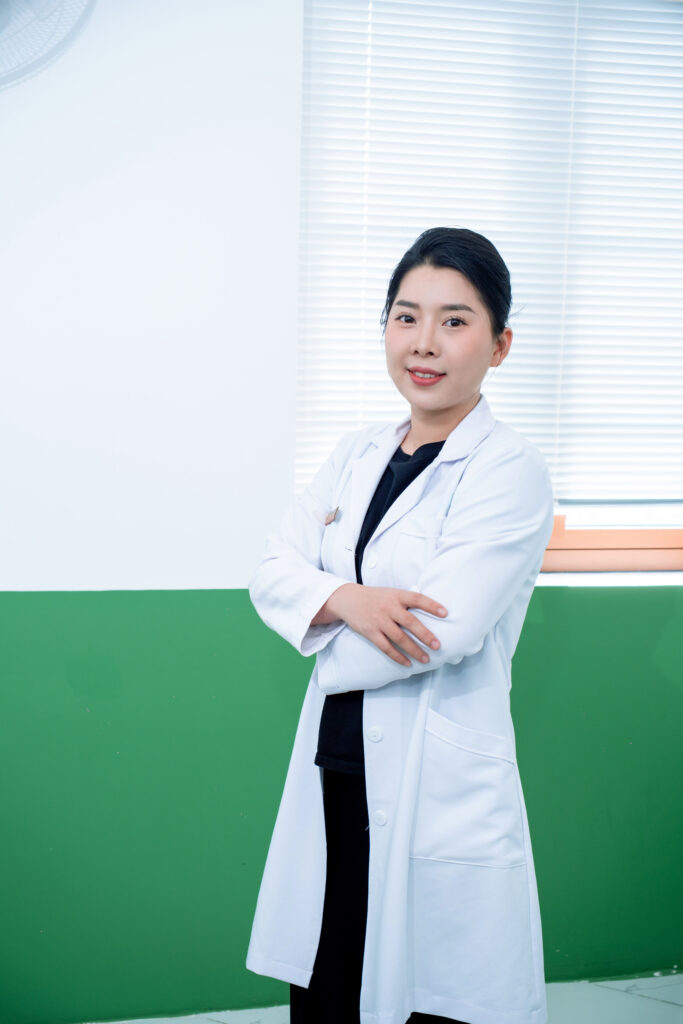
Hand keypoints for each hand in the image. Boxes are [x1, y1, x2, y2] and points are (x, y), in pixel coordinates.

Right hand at [313, 583, 447, 666]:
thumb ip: (407, 601)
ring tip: (426, 659)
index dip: (431, 605)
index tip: (445, 613)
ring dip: (414, 650)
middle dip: (425, 635)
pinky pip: (386, 647)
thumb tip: (431, 611)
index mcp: (396, 595)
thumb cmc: (375, 597)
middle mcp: (388, 607)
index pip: (417, 599)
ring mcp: (379, 621)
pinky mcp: (370, 632)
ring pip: (399, 638)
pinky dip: (397, 656)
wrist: (348, 599)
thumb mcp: (391, 593)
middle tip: (438, 645)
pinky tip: (407, 663)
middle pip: (410, 622)